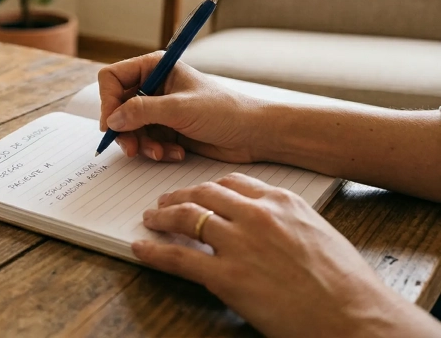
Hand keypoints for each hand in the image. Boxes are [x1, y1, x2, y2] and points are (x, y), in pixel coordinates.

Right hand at [98, 53, 264, 162]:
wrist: (253, 135)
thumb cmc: (225, 111)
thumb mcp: (180, 109)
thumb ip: (142, 111)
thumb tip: (112, 119)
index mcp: (155, 67)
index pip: (113, 78)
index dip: (108, 101)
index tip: (111, 125)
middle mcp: (153, 86)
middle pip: (117, 107)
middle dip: (124, 130)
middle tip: (132, 149)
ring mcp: (159, 109)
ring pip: (129, 128)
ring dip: (142, 144)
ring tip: (160, 153)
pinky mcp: (166, 129)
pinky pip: (145, 142)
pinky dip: (155, 151)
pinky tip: (175, 153)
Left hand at [132, 173, 439, 337]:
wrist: (356, 317)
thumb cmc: (345, 283)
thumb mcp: (317, 233)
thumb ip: (285, 221)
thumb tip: (266, 225)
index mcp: (281, 201)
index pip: (233, 181)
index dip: (209, 186)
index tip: (199, 190)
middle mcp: (256, 214)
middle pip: (205, 193)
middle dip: (180, 195)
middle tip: (165, 200)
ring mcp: (239, 243)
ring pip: (187, 216)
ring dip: (163, 215)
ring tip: (151, 218)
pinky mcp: (227, 277)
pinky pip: (178, 258)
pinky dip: (154, 251)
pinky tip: (142, 248)